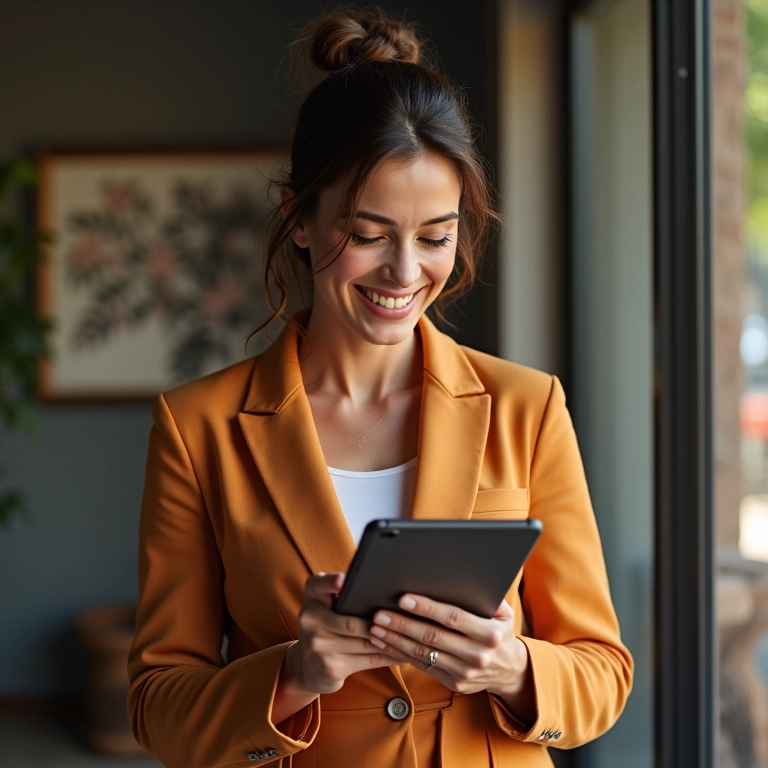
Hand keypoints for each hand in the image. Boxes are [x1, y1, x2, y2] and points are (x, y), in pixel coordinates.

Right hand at [285, 572, 401, 695]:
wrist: (307, 666)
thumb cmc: (327, 624)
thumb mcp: (327, 604)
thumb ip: (345, 592)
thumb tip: (383, 583)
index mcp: (312, 596)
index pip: (319, 584)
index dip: (332, 582)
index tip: (344, 580)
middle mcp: (309, 619)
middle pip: (352, 621)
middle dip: (381, 623)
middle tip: (407, 618)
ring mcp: (318, 646)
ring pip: (365, 642)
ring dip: (391, 640)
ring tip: (413, 635)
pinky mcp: (330, 668)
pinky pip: (368, 661)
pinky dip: (388, 657)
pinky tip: (403, 654)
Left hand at [367, 595, 530, 702]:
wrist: (510, 670)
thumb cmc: (499, 631)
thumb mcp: (503, 613)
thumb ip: (484, 596)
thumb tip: (458, 575)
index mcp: (490, 633)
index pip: (453, 617)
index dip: (427, 608)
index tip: (404, 599)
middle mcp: (478, 654)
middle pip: (433, 637)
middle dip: (403, 624)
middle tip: (380, 613)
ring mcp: (465, 672)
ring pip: (423, 654)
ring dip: (396, 640)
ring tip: (376, 628)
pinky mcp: (454, 683)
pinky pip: (423, 666)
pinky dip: (401, 654)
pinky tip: (385, 643)